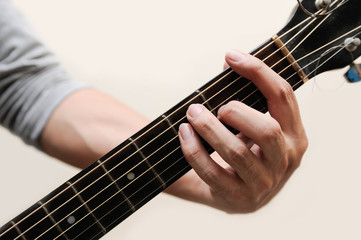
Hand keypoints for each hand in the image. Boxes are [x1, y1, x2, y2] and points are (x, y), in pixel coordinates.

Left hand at [176, 50, 307, 212]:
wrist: (237, 193)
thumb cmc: (246, 149)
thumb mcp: (253, 124)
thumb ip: (246, 95)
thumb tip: (229, 62)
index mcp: (295, 136)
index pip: (283, 96)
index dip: (257, 71)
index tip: (230, 56)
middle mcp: (286, 160)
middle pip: (266, 130)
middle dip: (235, 111)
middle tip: (216, 106)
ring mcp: (264, 183)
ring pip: (236, 152)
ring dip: (209, 128)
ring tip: (192, 113)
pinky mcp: (238, 198)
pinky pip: (212, 172)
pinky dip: (194, 150)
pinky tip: (184, 134)